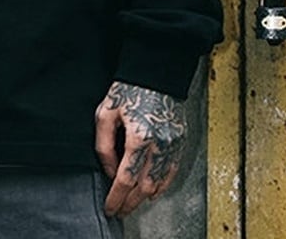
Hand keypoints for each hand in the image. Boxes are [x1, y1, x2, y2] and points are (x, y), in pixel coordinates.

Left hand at [94, 81, 185, 217]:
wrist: (155, 74)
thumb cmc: (128, 89)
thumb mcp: (106, 112)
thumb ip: (105, 144)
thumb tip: (109, 170)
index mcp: (139, 137)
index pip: (126, 178)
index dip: (116, 197)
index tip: (110, 207)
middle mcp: (159, 145)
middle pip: (144, 187)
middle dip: (130, 203)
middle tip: (119, 210)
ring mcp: (173, 145)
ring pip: (159, 183)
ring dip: (145, 197)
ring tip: (131, 203)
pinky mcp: (180, 142)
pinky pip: (171, 172)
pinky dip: (160, 185)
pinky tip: (150, 190)